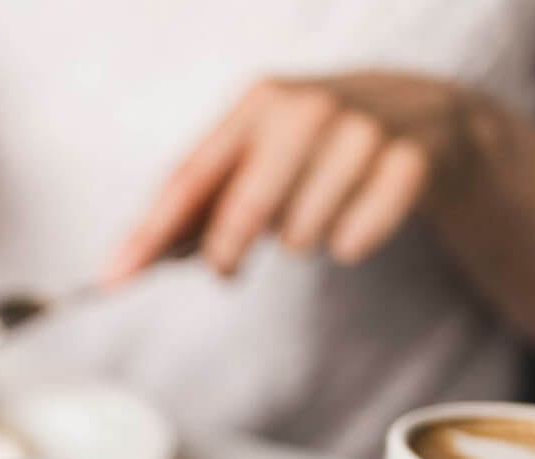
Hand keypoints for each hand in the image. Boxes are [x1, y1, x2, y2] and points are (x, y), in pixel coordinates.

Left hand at [103, 72, 472, 283]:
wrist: (421, 112)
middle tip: (227, 269)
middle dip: (226, 254)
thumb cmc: (311, 144)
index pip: (189, 181)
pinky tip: (358, 212)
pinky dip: (349, 244)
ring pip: (301, 237)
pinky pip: (354, 243)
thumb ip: (194, 203)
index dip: (149, 235)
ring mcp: (363, 131)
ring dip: (299, 241)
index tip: (113, 278)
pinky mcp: (409, 162)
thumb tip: (130, 261)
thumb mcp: (253, 152)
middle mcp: (307, 109)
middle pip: (243, 214)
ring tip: (314, 210)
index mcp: (256, 103)